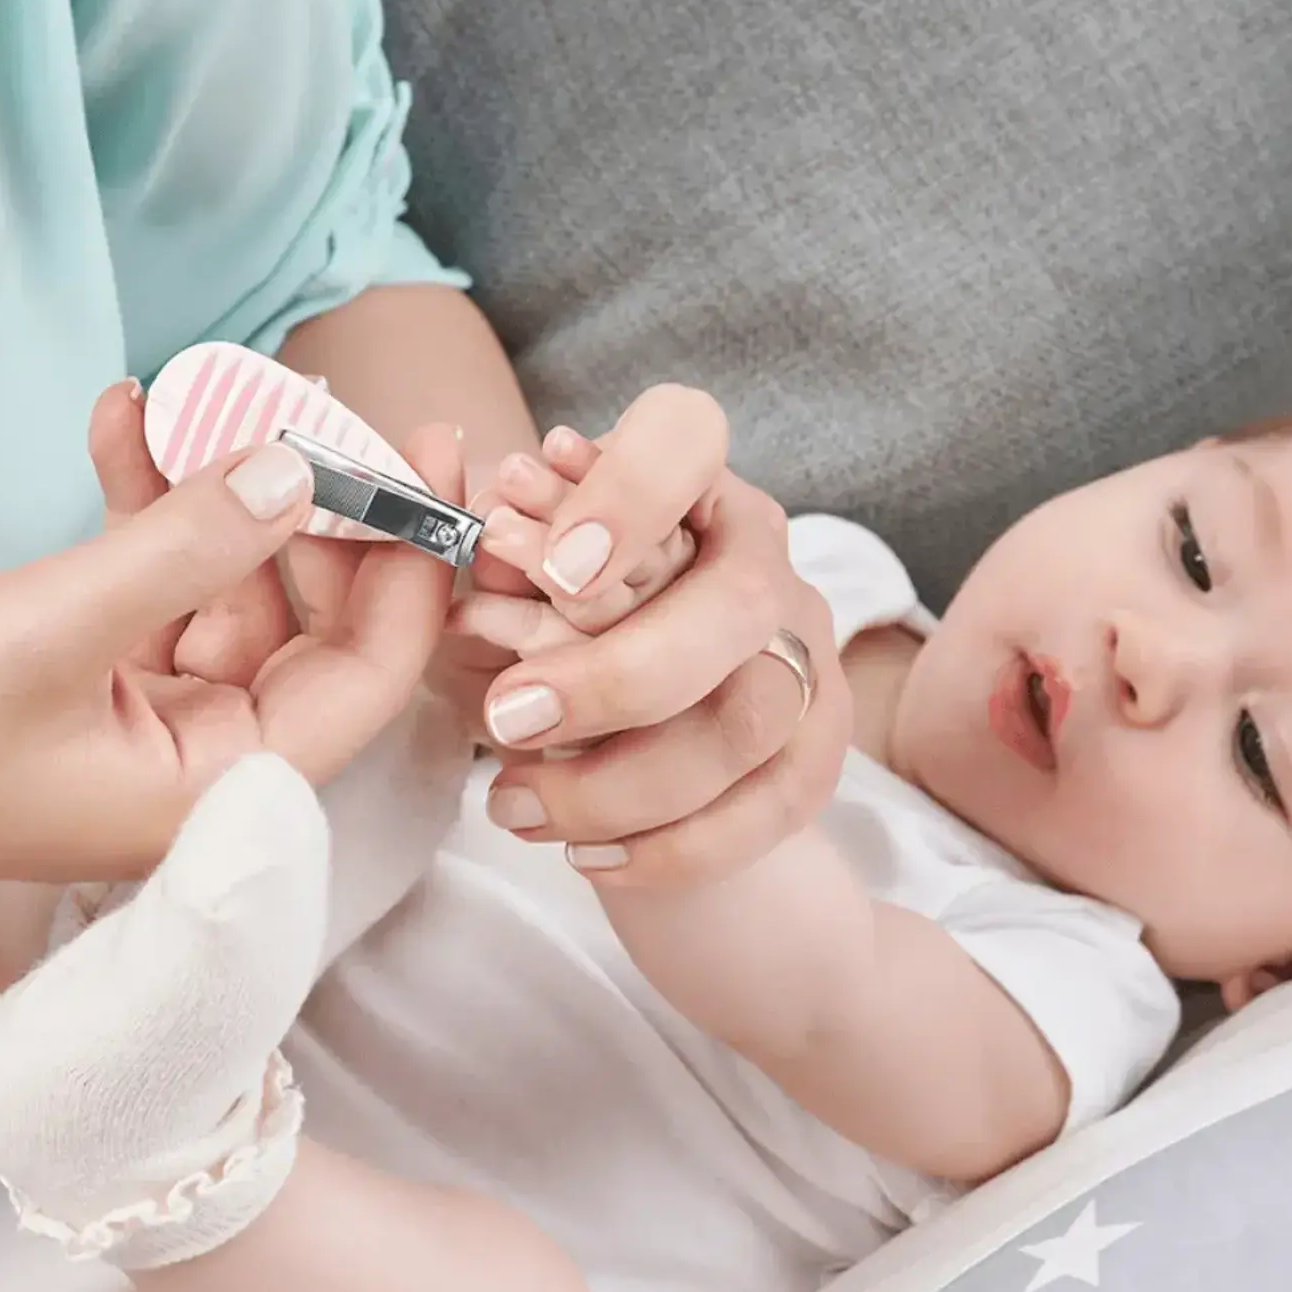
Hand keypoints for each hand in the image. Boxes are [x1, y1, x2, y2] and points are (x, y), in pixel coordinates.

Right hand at [0, 387, 459, 893]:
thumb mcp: (60, 624)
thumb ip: (190, 545)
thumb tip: (303, 466)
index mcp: (227, 787)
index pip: (372, 668)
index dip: (412, 557)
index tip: (424, 449)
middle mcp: (210, 759)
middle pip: (314, 615)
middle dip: (312, 499)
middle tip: (308, 396)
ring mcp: (158, 715)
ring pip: (233, 580)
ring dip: (219, 483)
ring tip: (203, 385)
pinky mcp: (102, 675)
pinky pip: (159, 576)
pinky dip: (148, 502)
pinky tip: (121, 415)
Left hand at [453, 386, 851, 888]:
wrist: (635, 751)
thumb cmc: (544, 641)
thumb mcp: (495, 599)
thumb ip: (486, 570)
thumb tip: (473, 548)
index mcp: (681, 480)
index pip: (683, 436)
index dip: (628, 492)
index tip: (552, 568)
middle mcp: (757, 550)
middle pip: (736, 598)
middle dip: (615, 672)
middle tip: (505, 717)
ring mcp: (804, 647)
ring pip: (749, 715)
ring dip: (621, 778)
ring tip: (513, 804)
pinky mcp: (818, 745)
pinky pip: (769, 804)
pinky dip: (670, 843)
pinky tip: (582, 856)